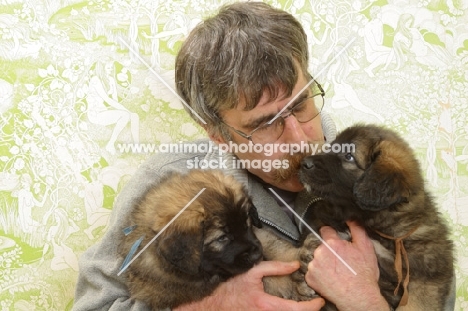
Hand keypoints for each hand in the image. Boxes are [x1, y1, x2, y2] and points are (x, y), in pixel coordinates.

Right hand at [176, 261, 324, 310]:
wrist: (214, 304)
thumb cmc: (231, 288)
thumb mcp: (252, 272)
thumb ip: (274, 267)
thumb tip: (294, 265)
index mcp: (267, 304)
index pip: (296, 309)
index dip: (312, 306)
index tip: (320, 300)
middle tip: (316, 303)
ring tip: (306, 305)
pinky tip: (291, 308)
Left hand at [305, 221, 388, 309]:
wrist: (359, 298)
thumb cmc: (364, 274)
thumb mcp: (366, 247)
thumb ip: (357, 228)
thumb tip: (350, 217)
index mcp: (332, 243)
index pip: (325, 230)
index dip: (332, 235)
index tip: (337, 242)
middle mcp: (319, 252)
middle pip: (321, 245)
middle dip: (329, 250)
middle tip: (340, 261)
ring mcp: (313, 266)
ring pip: (316, 258)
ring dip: (323, 262)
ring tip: (336, 271)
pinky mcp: (309, 278)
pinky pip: (312, 271)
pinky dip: (319, 273)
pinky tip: (330, 278)